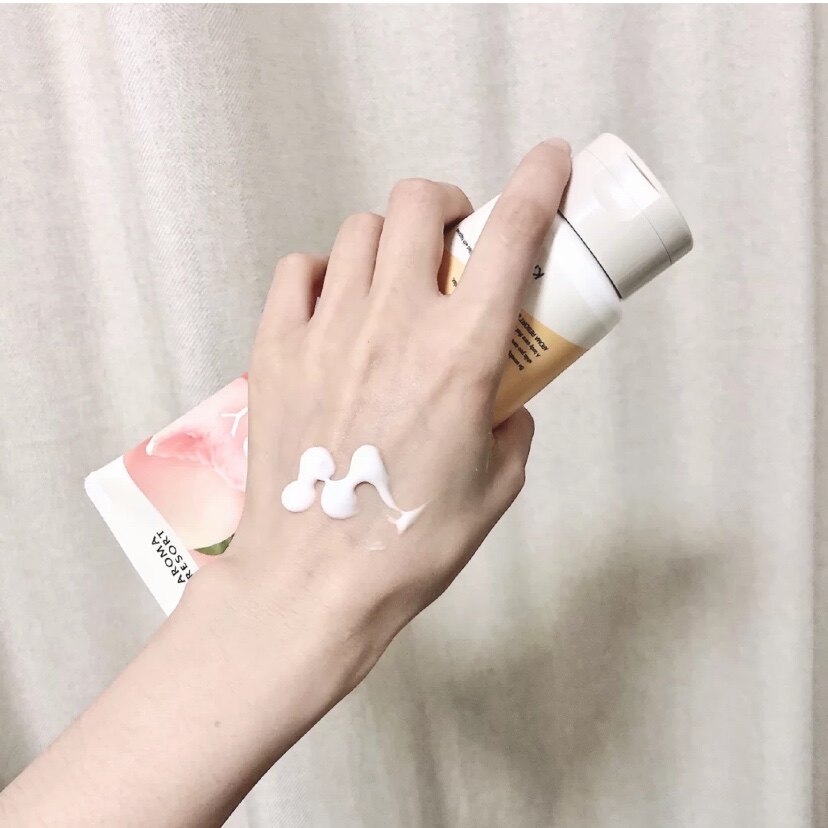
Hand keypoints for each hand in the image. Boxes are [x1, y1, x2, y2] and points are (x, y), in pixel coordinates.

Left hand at [201, 138, 572, 685]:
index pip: (509, 237)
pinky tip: (333, 306)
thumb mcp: (496, 488)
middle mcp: (394, 322)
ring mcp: (327, 329)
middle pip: (418, 204)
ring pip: (359, 231)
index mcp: (462, 353)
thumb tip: (503, 406)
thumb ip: (512, 429)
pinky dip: (323, 273)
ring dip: (388, 241)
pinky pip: (298, 270)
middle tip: (454, 245)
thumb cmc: (412, 543)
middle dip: (448, 207)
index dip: (537, 183)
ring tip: (392, 282)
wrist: (314, 580)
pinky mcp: (276, 348)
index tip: (550, 163)